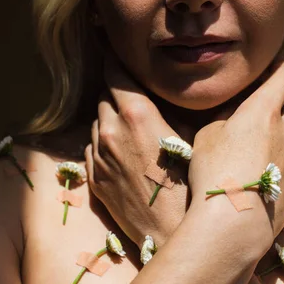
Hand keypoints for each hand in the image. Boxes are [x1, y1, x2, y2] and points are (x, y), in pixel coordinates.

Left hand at [85, 56, 188, 248]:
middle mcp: (110, 131)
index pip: (116, 73)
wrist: (171, 233)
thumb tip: (165, 92)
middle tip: (132, 94)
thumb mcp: (189, 138)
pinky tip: (123, 153)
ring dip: (110, 119)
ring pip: (97, 123)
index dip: (114, 59)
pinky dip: (103, 144)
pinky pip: (92, 149)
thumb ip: (170, 109)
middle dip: (116, 91)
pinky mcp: (94, 178)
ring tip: (131, 128)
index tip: (113, 51)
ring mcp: (99, 156)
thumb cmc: (192, 185)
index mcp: (136, 115)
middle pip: (105, 96)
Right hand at [188, 62, 283, 248]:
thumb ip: (226, 120)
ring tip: (265, 147)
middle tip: (264, 113)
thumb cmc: (214, 172)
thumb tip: (236, 117)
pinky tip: (266, 175)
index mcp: (264, 111)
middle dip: (283, 105)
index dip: (280, 70)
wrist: (233, 222)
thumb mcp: (207, 136)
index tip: (274, 70)